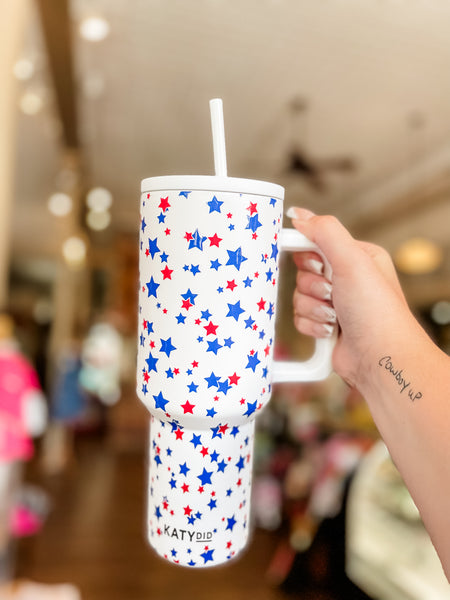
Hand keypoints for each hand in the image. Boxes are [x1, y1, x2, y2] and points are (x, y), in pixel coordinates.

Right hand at [289, 208, 418, 389]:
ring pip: (299, 297)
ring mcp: (336, 305)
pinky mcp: (325, 327)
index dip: (309, 256)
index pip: (316, 243)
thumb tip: (297, 214)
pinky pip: (300, 318)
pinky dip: (311, 326)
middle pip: (302, 272)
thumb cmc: (376, 310)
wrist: (380, 359)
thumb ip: (324, 231)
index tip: (315, 266)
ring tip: (335, 317)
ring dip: (313, 309)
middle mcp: (347, 279)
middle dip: (313, 287)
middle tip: (333, 294)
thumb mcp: (353, 260)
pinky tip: (330, 332)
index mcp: (357, 257)